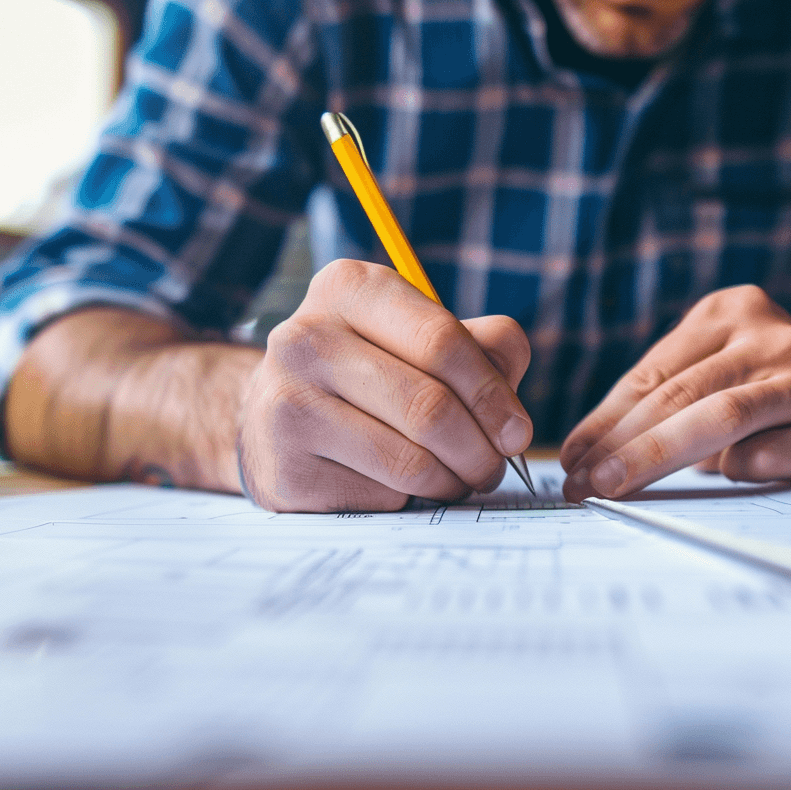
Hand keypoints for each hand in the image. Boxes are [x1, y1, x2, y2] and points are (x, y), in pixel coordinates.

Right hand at [238, 259, 531, 511]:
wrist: (272, 418)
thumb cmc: (370, 372)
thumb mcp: (422, 337)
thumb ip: (485, 349)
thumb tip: (510, 415)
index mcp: (349, 288)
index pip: (442, 341)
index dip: (493, 394)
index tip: (517, 432)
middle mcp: (305, 339)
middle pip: (429, 407)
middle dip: (480, 449)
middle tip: (493, 466)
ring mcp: (285, 405)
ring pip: (410, 461)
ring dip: (453, 481)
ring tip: (457, 477)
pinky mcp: (284, 470)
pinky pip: (382, 497)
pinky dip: (410, 500)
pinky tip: (403, 486)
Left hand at [560, 285, 790, 501]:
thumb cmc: (780, 399)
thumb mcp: (724, 375)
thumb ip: (668, 400)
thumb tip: (588, 455)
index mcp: (731, 312)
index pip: (652, 372)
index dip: (604, 419)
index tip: (569, 458)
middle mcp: (770, 335)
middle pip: (678, 394)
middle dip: (620, 444)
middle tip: (580, 483)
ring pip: (719, 417)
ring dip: (657, 457)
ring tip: (613, 489)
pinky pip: (776, 448)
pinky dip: (740, 468)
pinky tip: (711, 486)